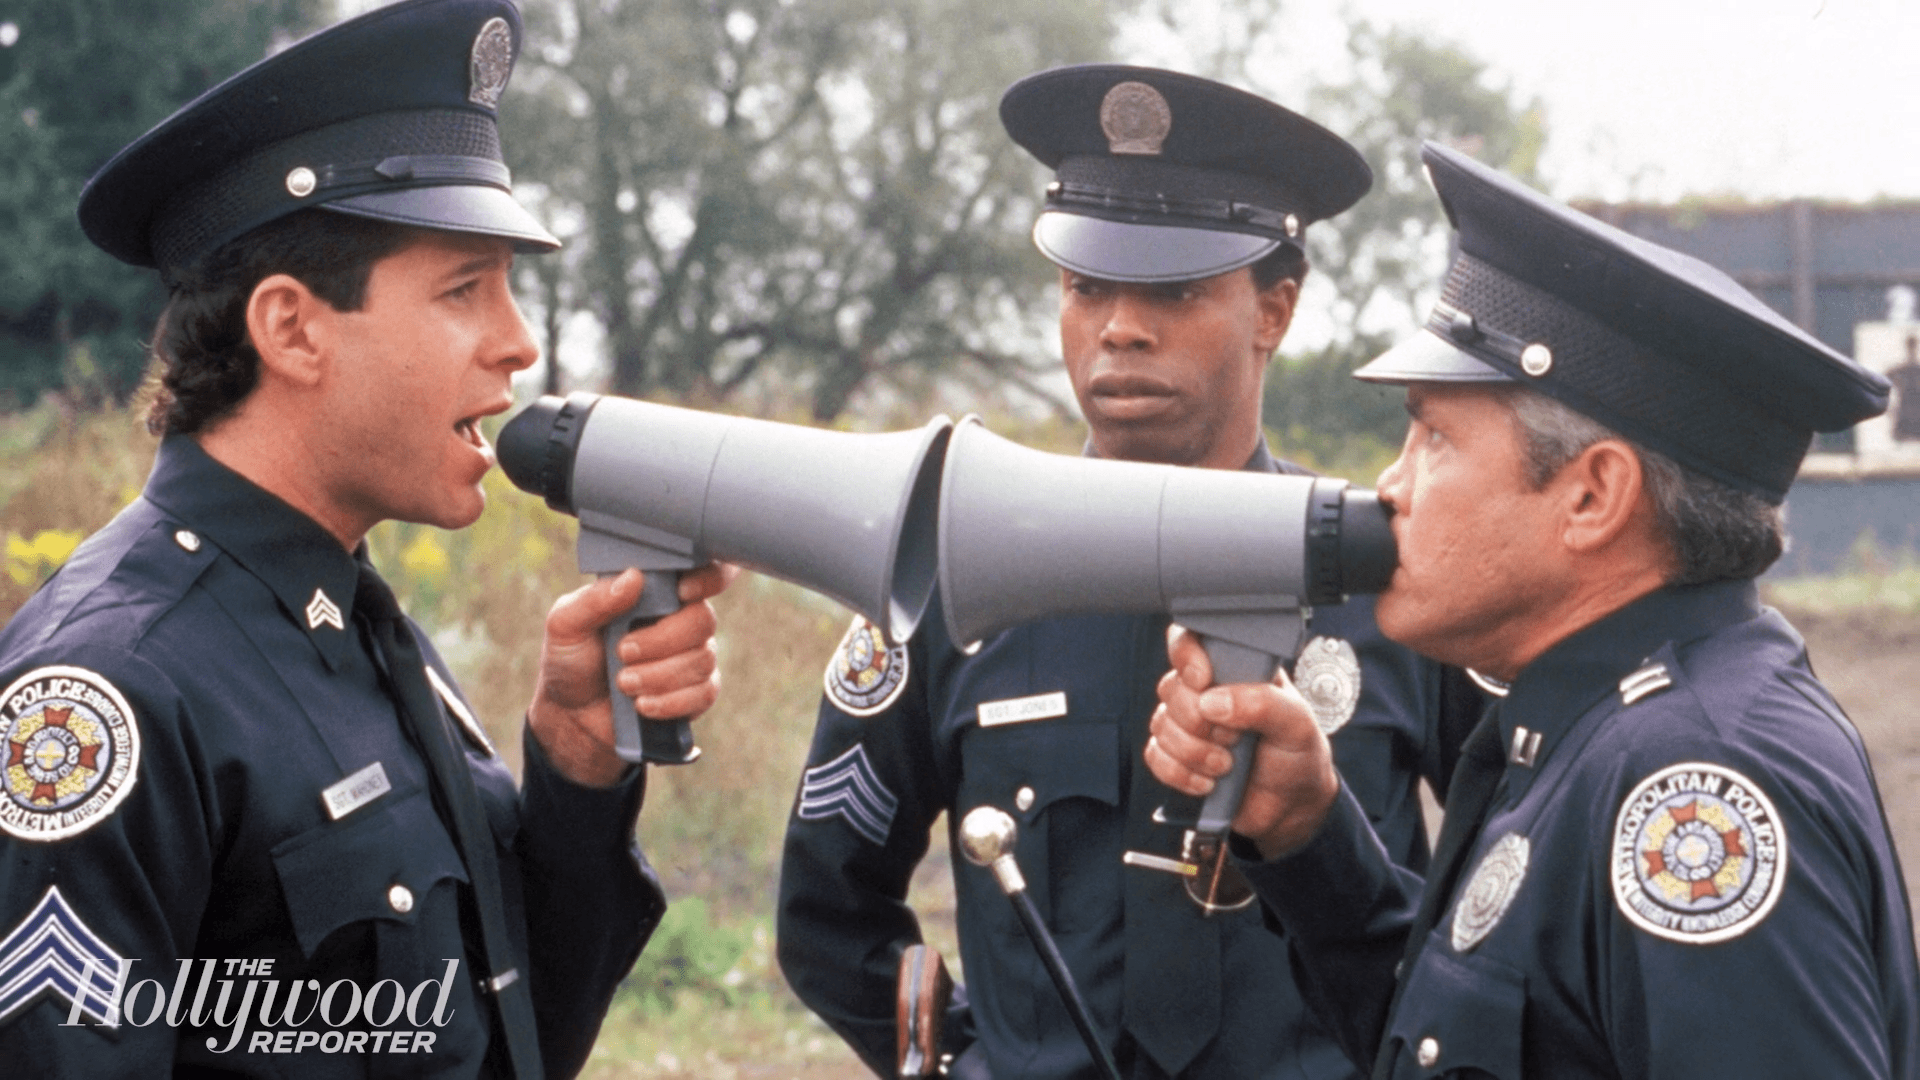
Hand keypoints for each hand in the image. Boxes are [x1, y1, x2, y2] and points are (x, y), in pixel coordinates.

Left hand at [527, 563, 736, 785]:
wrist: (572, 715)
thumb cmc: (571, 661)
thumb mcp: (567, 625)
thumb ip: (595, 600)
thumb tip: (634, 576)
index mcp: (656, 594)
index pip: (704, 573)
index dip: (708, 578)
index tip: (682, 593)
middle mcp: (681, 621)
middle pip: (703, 620)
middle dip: (662, 641)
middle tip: (622, 652)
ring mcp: (693, 657)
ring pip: (702, 660)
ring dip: (658, 675)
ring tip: (623, 683)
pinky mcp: (696, 693)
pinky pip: (705, 693)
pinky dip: (671, 701)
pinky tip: (642, 704)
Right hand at [1143, 624, 1340, 858]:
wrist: (1290, 808)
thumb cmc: (1298, 755)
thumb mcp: (1297, 723)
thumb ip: (1262, 703)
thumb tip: (1212, 702)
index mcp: (1235, 669)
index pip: (1191, 640)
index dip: (1187, 655)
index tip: (1202, 679)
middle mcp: (1206, 691)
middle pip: (1172, 689)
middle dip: (1201, 722)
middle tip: (1236, 738)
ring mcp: (1188, 725)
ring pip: (1161, 725)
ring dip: (1195, 752)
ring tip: (1227, 765)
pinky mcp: (1176, 757)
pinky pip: (1154, 756)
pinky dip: (1179, 773)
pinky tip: (1207, 782)